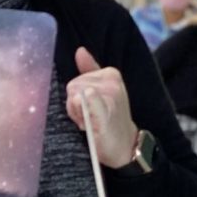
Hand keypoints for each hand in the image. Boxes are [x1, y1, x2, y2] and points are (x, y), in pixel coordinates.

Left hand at [65, 48, 139, 168]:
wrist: (124, 146)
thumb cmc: (109, 118)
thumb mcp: (103, 91)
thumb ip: (90, 70)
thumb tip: (80, 50)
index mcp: (111, 73)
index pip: (75, 81)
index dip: (76, 97)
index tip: (88, 108)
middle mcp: (111, 81)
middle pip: (71, 88)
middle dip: (74, 106)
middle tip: (89, 118)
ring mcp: (110, 96)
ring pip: (73, 98)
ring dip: (77, 114)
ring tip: (90, 123)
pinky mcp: (105, 112)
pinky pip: (86, 99)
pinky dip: (80, 107)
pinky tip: (86, 121)